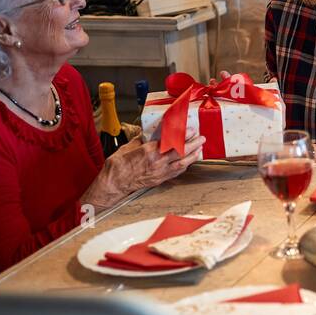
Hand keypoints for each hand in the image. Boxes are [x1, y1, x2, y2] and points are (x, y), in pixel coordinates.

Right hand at [83, 135, 205, 208]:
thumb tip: (147, 133)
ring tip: (199, 149)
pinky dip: (184, 166)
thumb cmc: (117, 167)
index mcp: (149, 152)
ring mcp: (160, 172)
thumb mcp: (127, 147)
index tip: (191, 129)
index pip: (171, 141)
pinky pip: (176, 172)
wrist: (114, 184)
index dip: (184, 135)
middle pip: (181, 152)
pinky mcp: (160, 179)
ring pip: (182, 164)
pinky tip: (188, 162)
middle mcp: (157, 162)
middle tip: (201, 138)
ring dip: (193, 156)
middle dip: (193, 144)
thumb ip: (140, 140)